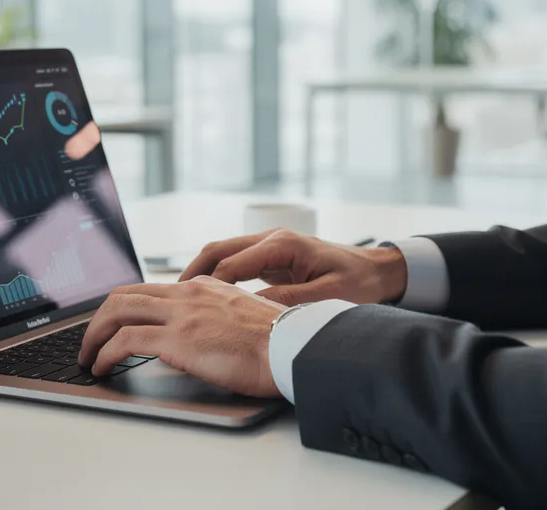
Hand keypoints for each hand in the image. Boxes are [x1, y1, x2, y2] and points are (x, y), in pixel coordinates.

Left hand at [77, 278, 283, 397]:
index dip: (126, 306)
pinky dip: (105, 353)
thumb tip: (191, 342)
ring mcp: (181, 314)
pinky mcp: (176, 338)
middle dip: (99, 318)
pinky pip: (125, 341)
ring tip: (87, 356)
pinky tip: (101, 367)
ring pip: (117, 312)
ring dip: (94, 336)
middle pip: (125, 295)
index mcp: (204, 287)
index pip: (152, 289)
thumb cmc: (277, 343)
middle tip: (90, 340)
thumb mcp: (240, 319)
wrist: (291, 348)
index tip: (115, 324)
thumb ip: (213, 320)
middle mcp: (188, 293)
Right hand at [178, 229, 407, 305]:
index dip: (207, 287)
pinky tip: (205, 296)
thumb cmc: (358, 283)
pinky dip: (215, 275)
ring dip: (199, 273)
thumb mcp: (325, 298)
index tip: (187, 306)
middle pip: (218, 251)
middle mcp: (272, 239)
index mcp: (283, 245)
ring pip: (223, 253)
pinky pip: (235, 261)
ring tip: (178, 297)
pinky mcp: (272, 255)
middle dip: (191, 273)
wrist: (378, 270)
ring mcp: (271, 245)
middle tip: (168, 297)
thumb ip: (288, 301)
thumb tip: (250, 309)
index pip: (232, 265)